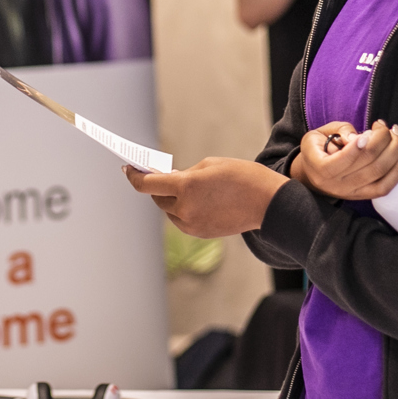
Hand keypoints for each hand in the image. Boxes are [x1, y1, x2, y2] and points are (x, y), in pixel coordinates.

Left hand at [123, 158, 288, 237]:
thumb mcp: (210, 164)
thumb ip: (185, 173)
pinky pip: (182, 221)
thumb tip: (171, 181)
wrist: (269, 203)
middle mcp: (185, 208)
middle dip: (156, 187)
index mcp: (186, 186)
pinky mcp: (201, 233)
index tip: (128, 169)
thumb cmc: (243, 177)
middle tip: (156, 175)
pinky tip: (190, 201)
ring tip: (177, 187)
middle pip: (158, 199)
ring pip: (169, 211)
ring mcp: (193, 224)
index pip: (147, 184)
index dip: (133, 176)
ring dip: (169, 200)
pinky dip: (181, 210)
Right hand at [296, 121, 397, 200]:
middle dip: (384, 140)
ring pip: (381, 174)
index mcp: (322, 169)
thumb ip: (338, 131)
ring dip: (395, 152)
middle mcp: (338, 184)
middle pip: (370, 163)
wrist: (311, 176)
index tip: (373, 128)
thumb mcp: (316, 135)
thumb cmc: (315, 152)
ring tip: (396, 135)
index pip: (347, 157)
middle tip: (386, 127)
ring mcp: (352, 192)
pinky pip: (385, 186)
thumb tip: (359, 136)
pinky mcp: (363, 196)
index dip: (364, 142)